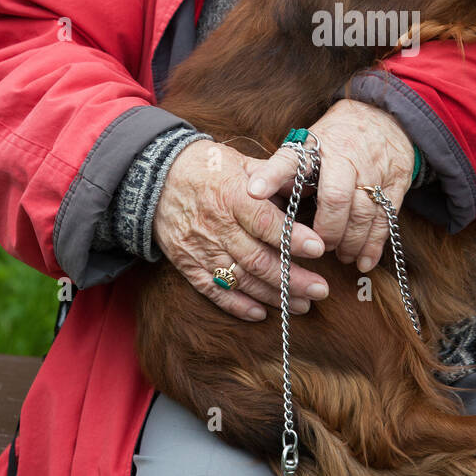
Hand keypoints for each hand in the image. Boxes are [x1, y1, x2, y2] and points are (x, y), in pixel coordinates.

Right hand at [152, 140, 329, 321]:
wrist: (155, 176)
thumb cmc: (207, 166)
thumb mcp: (241, 162)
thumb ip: (274, 178)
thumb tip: (308, 187)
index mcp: (232, 196)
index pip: (266, 222)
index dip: (292, 238)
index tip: (318, 248)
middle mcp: (217, 225)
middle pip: (258, 259)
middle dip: (292, 278)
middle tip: (320, 290)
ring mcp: (201, 248)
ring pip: (241, 279)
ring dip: (273, 295)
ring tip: (301, 305)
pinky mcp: (187, 263)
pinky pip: (214, 290)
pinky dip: (237, 305)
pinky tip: (262, 313)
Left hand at [245, 99, 416, 273]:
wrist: (386, 118)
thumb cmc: (337, 138)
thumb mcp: (310, 142)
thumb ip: (288, 168)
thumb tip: (253, 194)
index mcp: (316, 146)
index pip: (289, 159)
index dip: (271, 176)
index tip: (253, 192)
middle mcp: (345, 157)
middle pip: (335, 198)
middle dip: (327, 229)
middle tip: (318, 247)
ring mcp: (374, 170)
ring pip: (363, 213)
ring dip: (350, 242)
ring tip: (340, 256)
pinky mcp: (396, 183)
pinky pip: (385, 218)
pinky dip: (374, 244)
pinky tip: (363, 261)